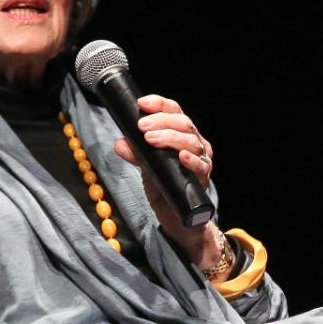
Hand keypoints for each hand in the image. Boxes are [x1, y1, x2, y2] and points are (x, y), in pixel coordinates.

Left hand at [113, 94, 224, 271]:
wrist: (179, 220)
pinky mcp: (203, 179)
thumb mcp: (146, 168)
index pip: (174, 112)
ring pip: (191, 141)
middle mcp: (195, 144)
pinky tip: (180, 156)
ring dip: (170, 137)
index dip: (159, 104)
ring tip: (150, 139)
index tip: (141, 103)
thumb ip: (136, 154)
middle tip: (141, 126)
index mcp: (181, 135)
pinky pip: (200, 166)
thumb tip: (119, 142)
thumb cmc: (166, 188)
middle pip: (183, 123)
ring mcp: (201, 160)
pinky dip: (191, 159)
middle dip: (161, 121)